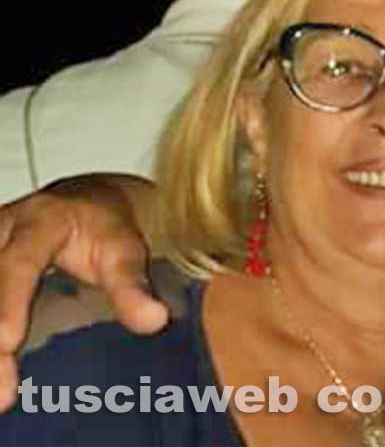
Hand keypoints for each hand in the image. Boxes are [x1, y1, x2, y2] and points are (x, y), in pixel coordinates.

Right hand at [0, 175, 167, 411]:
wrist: (91, 204)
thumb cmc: (107, 228)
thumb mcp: (124, 248)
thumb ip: (133, 284)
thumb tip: (154, 320)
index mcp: (41, 222)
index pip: (20, 262)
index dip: (9, 302)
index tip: (6, 342)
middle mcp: (3, 234)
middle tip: (3, 389)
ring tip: (2, 394)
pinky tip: (2, 372)